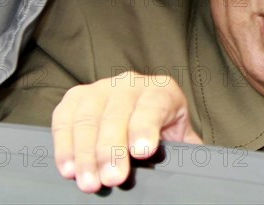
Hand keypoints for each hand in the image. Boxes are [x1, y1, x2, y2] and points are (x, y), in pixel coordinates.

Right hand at [51, 71, 202, 192]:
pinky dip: (65, 144)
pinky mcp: (77, 97)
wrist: (143, 119)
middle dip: (111, 149)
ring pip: (89, 117)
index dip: (145, 127)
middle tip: (112, 177)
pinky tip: (68, 167)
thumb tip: (199, 170)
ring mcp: (101, 88)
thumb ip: (187, 151)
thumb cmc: (163, 131)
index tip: (142, 150)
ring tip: (88, 181)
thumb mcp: (180, 139)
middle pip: (117, 114)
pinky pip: (65, 118)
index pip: (153, 106)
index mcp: (162, 90)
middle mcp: (131, 83)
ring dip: (85, 153)